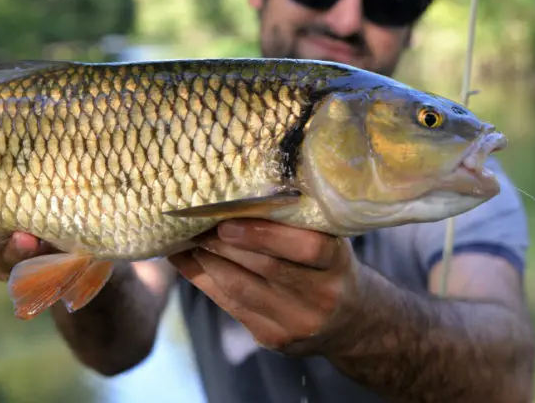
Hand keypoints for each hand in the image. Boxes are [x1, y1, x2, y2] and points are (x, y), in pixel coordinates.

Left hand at [168, 219, 364, 355]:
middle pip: (267, 267)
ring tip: (187, 237)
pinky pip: (230, 306)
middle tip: (195, 221)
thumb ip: (295, 223)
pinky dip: (203, 279)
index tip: (229, 221)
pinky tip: (185, 260)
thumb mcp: (327, 241)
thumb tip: (235, 195)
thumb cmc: (328, 266)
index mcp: (338, 264)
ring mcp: (297, 322)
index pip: (308, 248)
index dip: (264, 234)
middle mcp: (322, 296)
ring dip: (208, 260)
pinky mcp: (273, 338)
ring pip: (241, 289)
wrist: (349, 323)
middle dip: (225, 244)